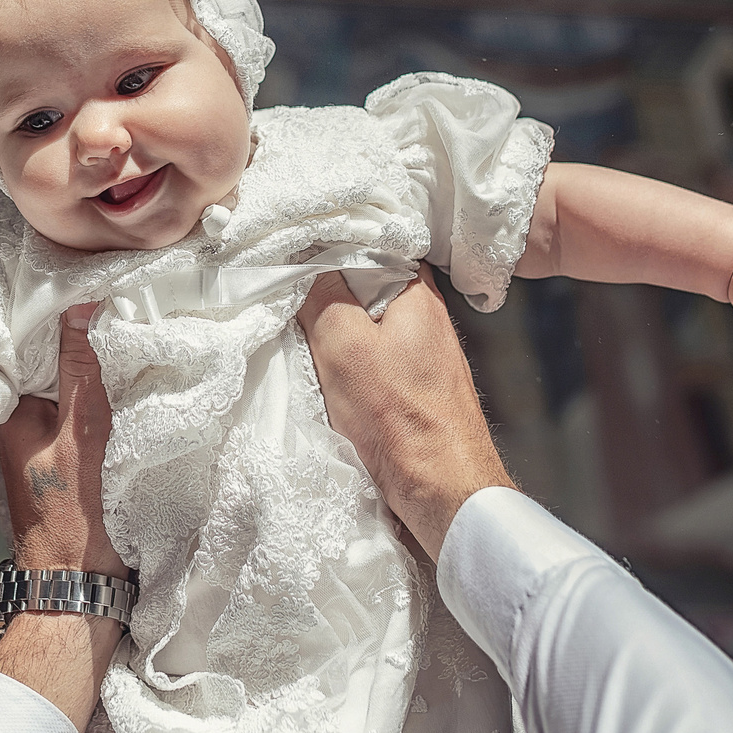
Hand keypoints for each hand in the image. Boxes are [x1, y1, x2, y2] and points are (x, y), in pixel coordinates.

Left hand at [0, 304, 127, 576]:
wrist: (79, 588)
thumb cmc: (74, 519)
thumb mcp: (81, 436)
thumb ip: (81, 372)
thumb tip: (81, 305)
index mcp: (11, 410)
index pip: (32, 342)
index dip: (63, 313)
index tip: (96, 283)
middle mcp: (21, 420)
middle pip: (52, 362)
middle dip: (83, 337)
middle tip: (123, 301)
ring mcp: (44, 439)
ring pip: (71, 386)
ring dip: (97, 366)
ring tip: (131, 330)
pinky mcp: (67, 456)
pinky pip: (83, 411)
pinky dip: (103, 396)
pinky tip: (128, 380)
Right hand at [298, 267, 512, 559]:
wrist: (443, 489)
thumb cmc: (398, 418)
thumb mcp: (344, 347)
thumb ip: (322, 295)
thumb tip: (304, 258)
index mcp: (418, 294)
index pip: (372, 243)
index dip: (330, 243)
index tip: (292, 248)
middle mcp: (428, 317)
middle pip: (368, 284)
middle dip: (329, 288)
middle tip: (289, 293)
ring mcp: (426, 353)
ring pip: (370, 322)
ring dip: (338, 328)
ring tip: (304, 334)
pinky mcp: (419, 387)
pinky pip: (377, 356)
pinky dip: (352, 359)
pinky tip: (332, 375)